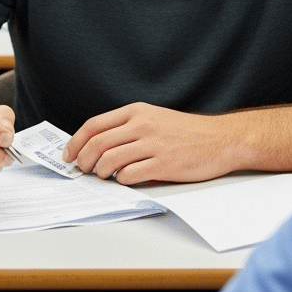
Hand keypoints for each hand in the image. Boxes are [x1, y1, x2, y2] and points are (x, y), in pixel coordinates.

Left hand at [63, 103, 243, 184]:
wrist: (222, 139)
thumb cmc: (188, 132)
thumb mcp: (155, 118)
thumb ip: (129, 128)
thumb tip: (98, 145)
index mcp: (137, 112)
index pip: (94, 125)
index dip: (76, 142)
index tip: (69, 155)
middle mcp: (142, 125)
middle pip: (97, 143)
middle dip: (83, 160)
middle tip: (82, 170)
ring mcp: (153, 144)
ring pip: (109, 159)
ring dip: (100, 172)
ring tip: (104, 176)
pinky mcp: (164, 164)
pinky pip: (130, 174)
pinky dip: (121, 180)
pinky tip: (125, 179)